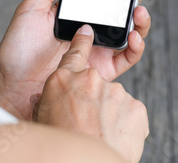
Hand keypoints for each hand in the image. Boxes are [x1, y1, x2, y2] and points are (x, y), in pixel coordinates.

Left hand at [0, 0, 154, 119]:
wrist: (14, 86)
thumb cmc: (18, 50)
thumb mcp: (32, 8)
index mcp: (79, 16)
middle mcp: (93, 32)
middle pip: (124, 11)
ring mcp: (100, 50)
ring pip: (132, 33)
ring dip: (141, 20)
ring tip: (138, 10)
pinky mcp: (104, 70)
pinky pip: (128, 58)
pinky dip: (136, 47)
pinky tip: (133, 36)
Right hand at [34, 25, 148, 162]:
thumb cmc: (59, 144)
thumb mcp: (41, 118)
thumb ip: (49, 100)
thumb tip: (44, 98)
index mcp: (64, 79)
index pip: (75, 52)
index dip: (82, 42)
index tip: (87, 33)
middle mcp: (92, 79)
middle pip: (95, 84)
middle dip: (93, 100)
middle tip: (85, 122)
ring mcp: (116, 92)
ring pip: (113, 101)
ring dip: (107, 116)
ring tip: (97, 136)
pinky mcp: (136, 107)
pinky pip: (129, 114)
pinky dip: (123, 126)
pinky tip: (112, 139)